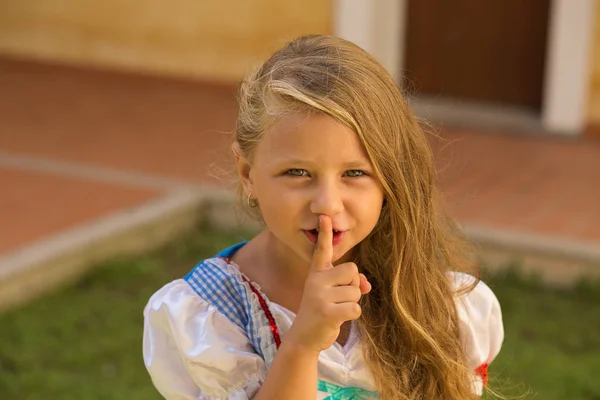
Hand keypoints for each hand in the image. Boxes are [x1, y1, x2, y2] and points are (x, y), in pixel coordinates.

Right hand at [285, 215, 371, 353]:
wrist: (304, 337)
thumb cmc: (322, 310)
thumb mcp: (333, 293)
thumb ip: (350, 283)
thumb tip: (366, 285)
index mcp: (316, 273)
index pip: (322, 249)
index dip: (325, 233)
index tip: (325, 216)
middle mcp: (316, 280)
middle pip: (352, 270)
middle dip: (353, 285)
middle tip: (338, 297)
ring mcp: (320, 295)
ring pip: (356, 291)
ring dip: (352, 302)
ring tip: (336, 309)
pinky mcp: (327, 312)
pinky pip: (355, 308)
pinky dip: (352, 314)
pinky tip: (338, 318)